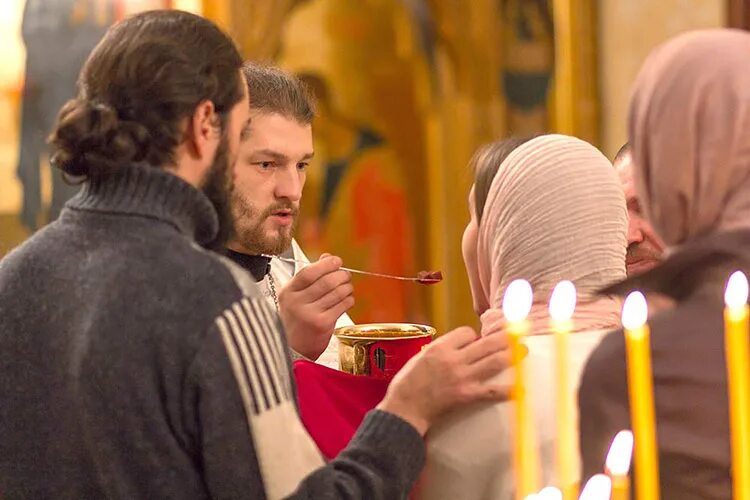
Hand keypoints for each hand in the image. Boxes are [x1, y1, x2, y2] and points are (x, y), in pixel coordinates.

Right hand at [277, 254, 353, 359]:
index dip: (326, 264)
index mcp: (288, 292)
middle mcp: (297, 303)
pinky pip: (343, 305)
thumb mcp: (294, 296)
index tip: (336, 261)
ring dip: (347, 286)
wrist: (293, 349)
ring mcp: (310, 314)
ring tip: (347, 287)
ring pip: (337, 292)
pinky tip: (346, 300)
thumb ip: (309, 276)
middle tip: (345, 274)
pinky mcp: (323, 324)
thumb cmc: (295, 319)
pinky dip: (349, 299)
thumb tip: (327, 257)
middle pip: (327, 281)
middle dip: (341, 274)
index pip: (308, 272)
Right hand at [377, 326, 511, 434]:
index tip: (474, 341)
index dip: (473, 335)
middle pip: (486, 343)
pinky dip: (508, 390)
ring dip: (512, 355)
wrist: (405, 408)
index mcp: (440, 347)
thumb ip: (441, 350)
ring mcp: (463, 377)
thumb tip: (458, 346)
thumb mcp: (420, 357)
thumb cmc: (408, 382)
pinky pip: (491, 391)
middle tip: (517, 333)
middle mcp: (454, 359)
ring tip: (524, 350)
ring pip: (494, 362)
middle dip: (505, 336)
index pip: (467, 332)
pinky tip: (521, 390)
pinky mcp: (467, 395)